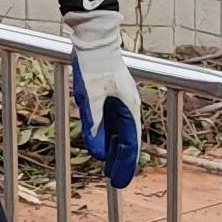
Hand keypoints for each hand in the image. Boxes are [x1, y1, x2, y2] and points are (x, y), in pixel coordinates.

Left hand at [65, 8, 142, 187]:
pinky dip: (107, 139)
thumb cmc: (95, 64)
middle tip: (115, 182)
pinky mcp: (108, 98)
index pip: (130, 143)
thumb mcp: (91, 95)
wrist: (94, 39)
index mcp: (129, 107)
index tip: (120, 181)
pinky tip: (101, 149)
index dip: (125, 164)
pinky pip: (110, 125)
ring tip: (108, 171)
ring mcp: (118, 103)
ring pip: (118, 135)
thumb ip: (94, 123)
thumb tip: (96, 151)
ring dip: (114, 153)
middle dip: (121, 162)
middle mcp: (127, 107)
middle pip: (126, 142)